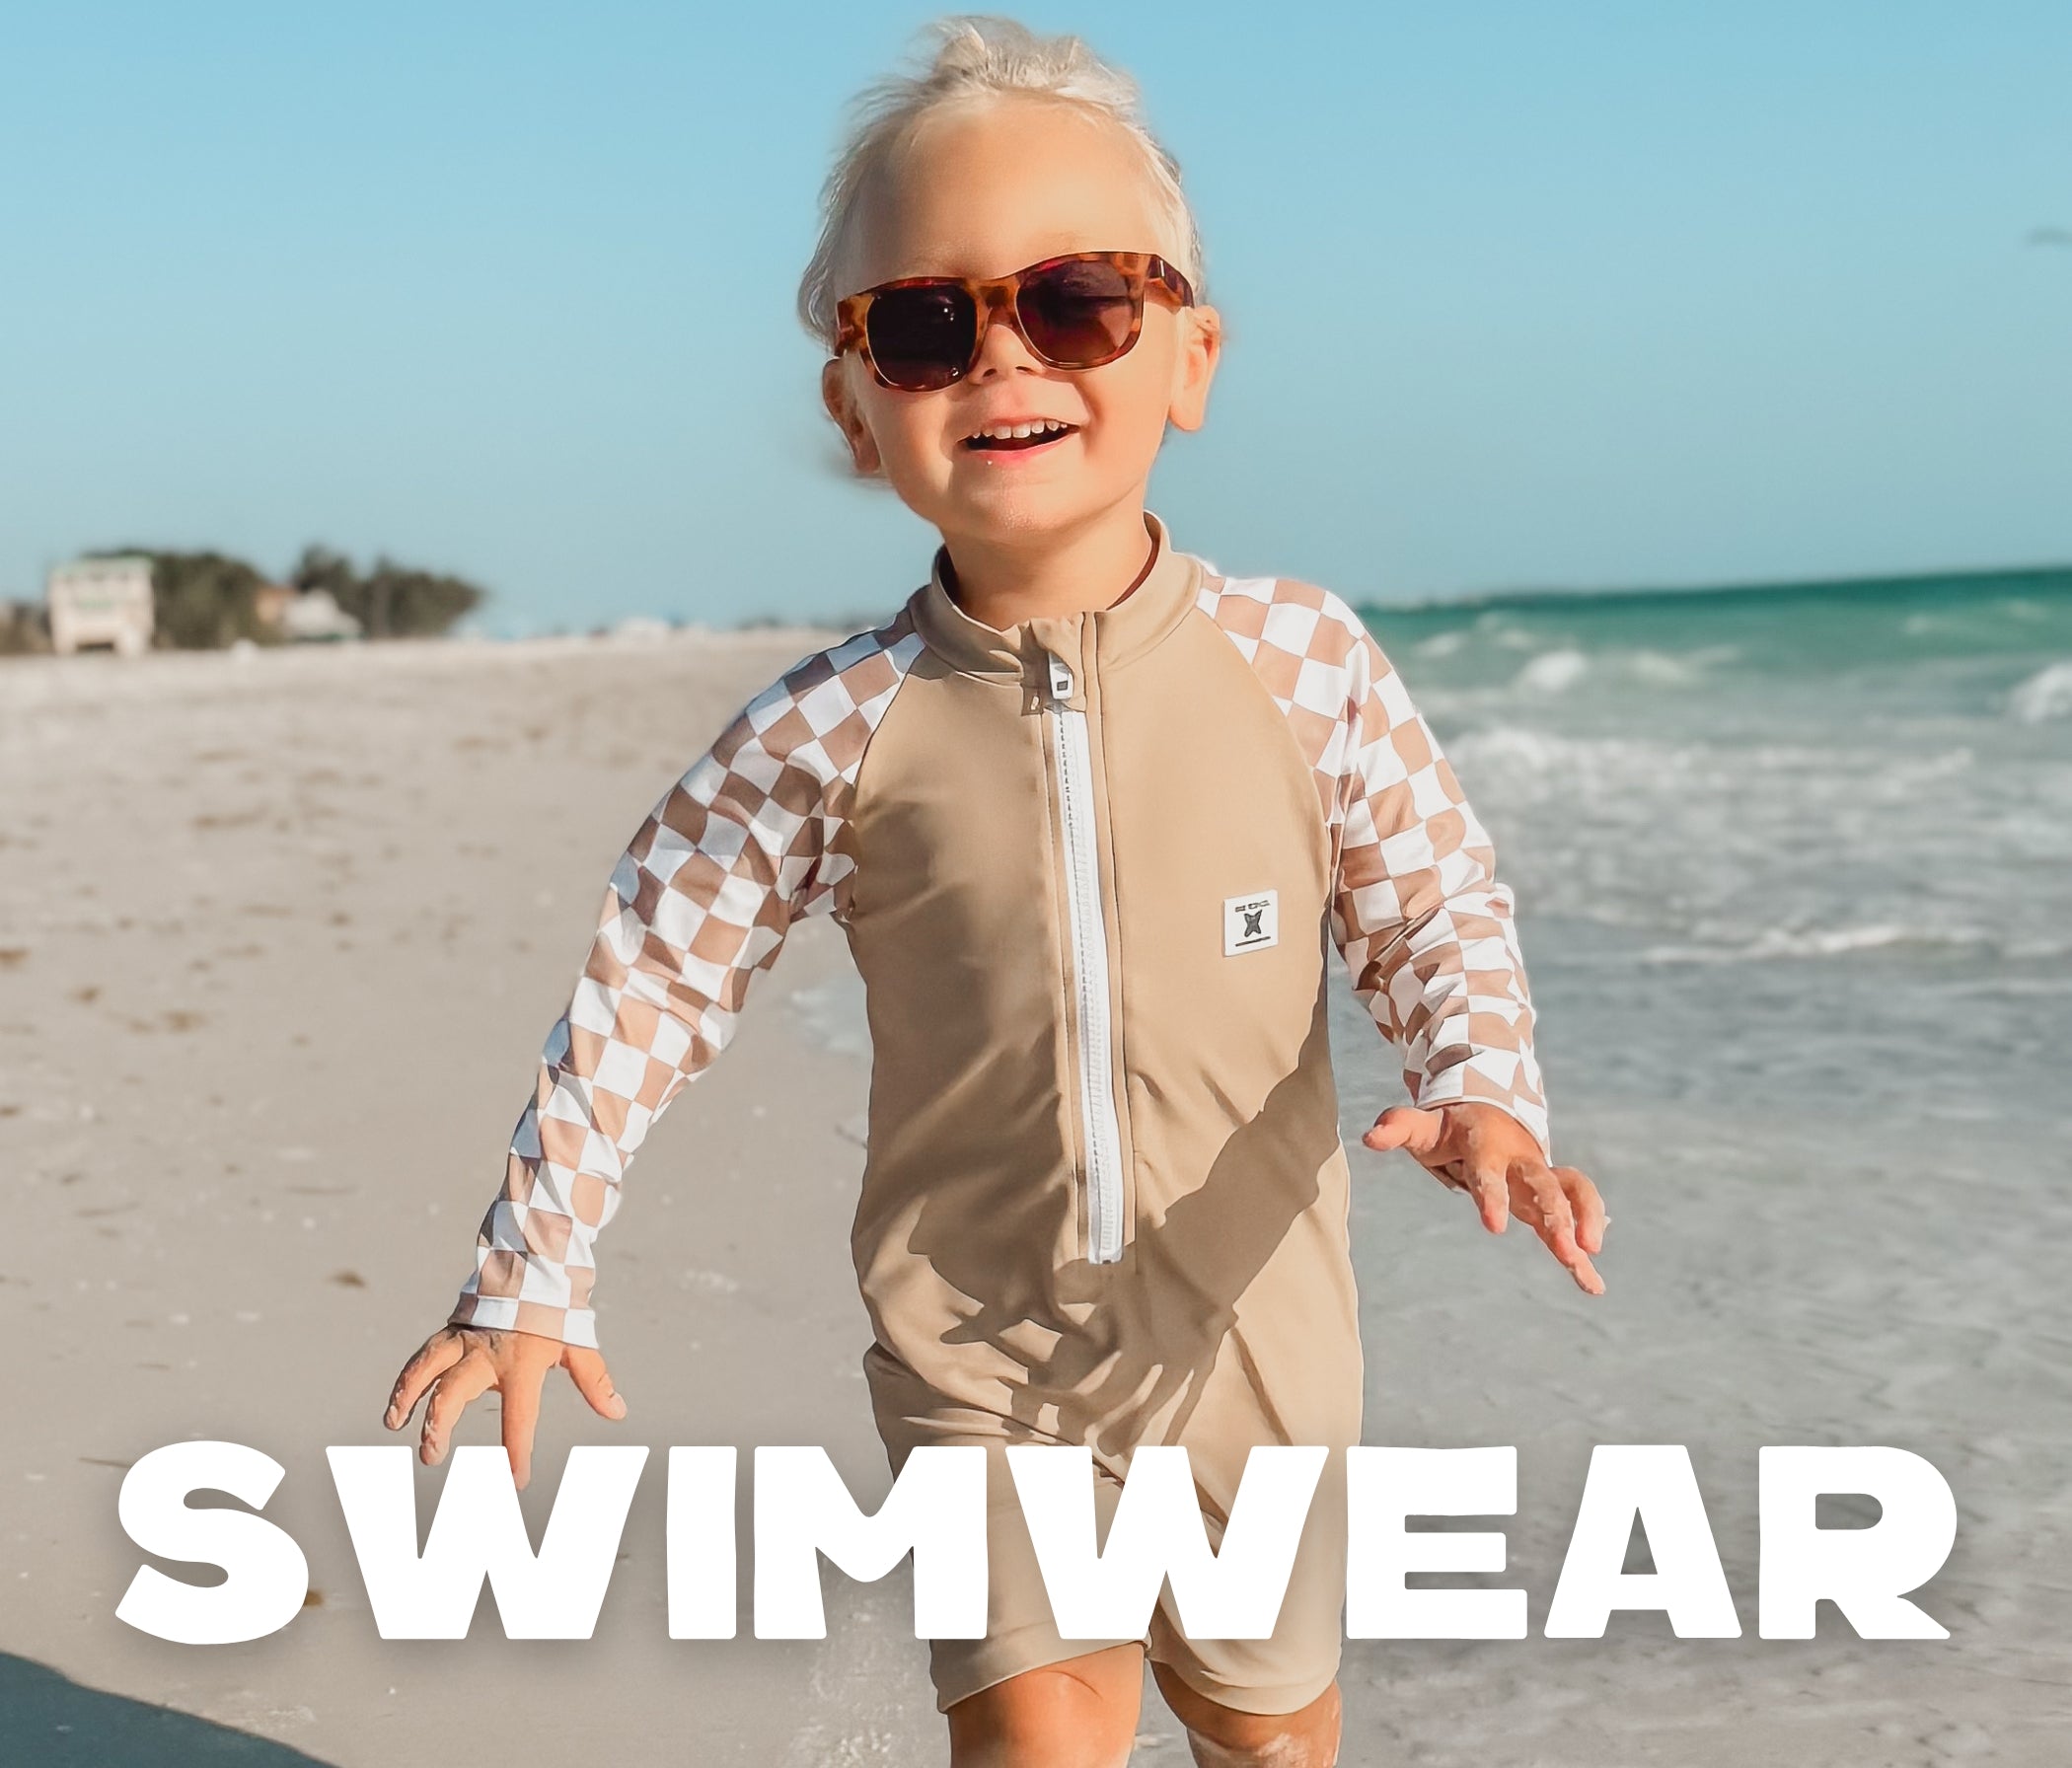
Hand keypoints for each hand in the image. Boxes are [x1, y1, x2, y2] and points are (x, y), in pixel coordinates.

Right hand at [382, 1323, 626, 1489]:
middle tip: (433, 1455)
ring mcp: (464, 1341)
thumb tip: (617, 1413)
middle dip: (441, 1423)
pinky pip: (422, 1359)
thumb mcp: (579, 1344)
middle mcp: (487, 1352)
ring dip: (410, 1398)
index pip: (520, 1414)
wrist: (535, 1265)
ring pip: (428, 1369)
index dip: (516, 1449)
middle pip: (456, 1390)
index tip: (515, 1480)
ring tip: (395, 1425)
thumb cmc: (558, 1313)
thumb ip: (595, 1381)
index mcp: (522, 1362)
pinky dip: (405, 1382)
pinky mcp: (450, 1333)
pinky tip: (394, 1408)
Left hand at [1362, 1102, 1608, 1295]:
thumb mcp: (1423, 1126)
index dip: (1491, 1196)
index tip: (1495, 1229)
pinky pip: (1577, 1218)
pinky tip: (1592, 1287)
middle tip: (1568, 1250)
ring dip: (1584, 1222)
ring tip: (1586, 1259)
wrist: (1491, 1110)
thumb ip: (1397, 1127)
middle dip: (1558, 1216)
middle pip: (1544, 1184)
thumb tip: (1369, 1138)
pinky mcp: (1550, 1197)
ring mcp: (1539, 1177)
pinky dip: (1583, 1253)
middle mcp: (1520, 1160)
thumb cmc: (1450, 1128)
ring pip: (1573, 1192)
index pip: (1488, 1171)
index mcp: (1487, 1144)